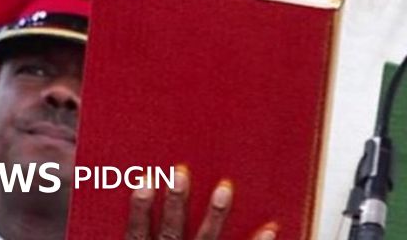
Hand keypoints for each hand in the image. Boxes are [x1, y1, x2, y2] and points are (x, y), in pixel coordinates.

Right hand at [125, 167, 277, 239]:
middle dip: (176, 204)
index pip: (137, 234)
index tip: (146, 182)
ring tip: (223, 189)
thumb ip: (140, 239)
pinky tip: (269, 229)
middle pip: (171, 233)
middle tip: (181, 173)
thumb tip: (142, 205)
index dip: (141, 209)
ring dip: (215, 217)